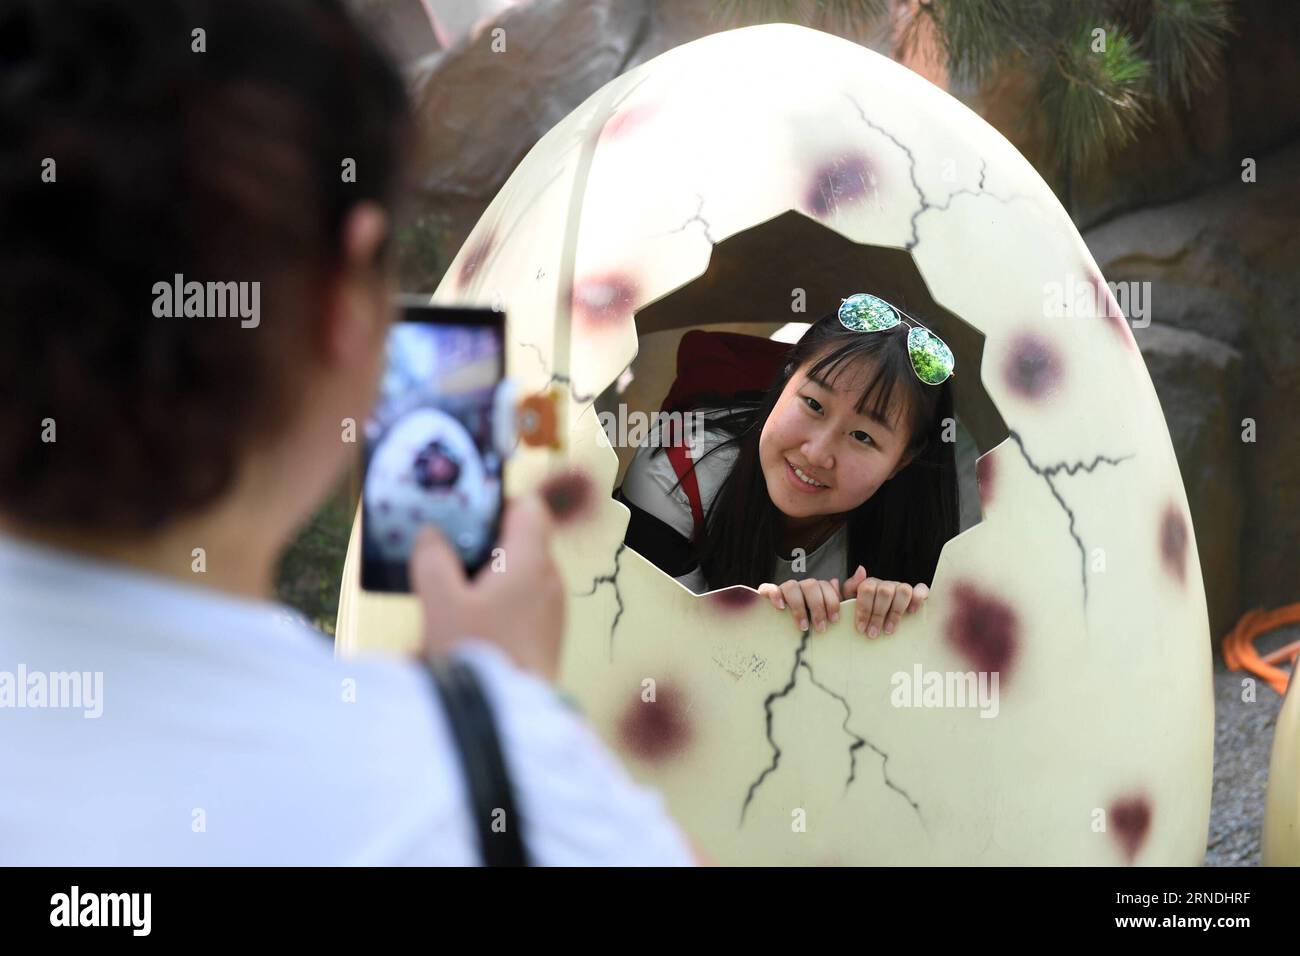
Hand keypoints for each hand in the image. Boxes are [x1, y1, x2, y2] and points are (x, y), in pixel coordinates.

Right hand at [410, 492, 564, 681]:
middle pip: (522, 538)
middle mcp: (550, 579)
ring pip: (522, 571)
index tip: (465, 513)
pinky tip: (470, 618)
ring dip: (489, 572)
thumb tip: (430, 534)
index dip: (498, 502)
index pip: (528, 507)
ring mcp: (553, 607)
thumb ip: (432, 559)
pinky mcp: (547, 633)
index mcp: (531, 561)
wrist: (507, 717)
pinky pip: (525, 599)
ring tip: (453, 588)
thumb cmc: (479, 656)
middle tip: (447, 549)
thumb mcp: (440, 603)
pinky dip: (499, 597)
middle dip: (485, 540)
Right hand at [757, 577, 843, 633]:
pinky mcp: (767, 595)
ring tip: (803, 626)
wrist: (781, 636)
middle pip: (810, 585)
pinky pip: (769, 588)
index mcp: (814, 589)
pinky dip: (775, 595)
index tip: (834, 620)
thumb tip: (847, 576)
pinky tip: (781, 608)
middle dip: (817, 607)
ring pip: (792, 586)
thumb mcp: (826, 613)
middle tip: (820, 628)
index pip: (824, 585)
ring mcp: (783, 590)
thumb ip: (837, 597)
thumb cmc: (809, 623)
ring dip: (799, 606)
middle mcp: (799, 587)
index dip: (831, 601)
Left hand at [840, 565, 928, 638]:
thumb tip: (861, 569)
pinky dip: (918, 599)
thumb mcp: (851, 603)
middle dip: (877, 615)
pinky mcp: (916, 594)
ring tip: (889, 630)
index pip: (867, 589)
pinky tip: (912, 612)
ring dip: (896, 612)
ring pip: (903, 590)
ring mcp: (901, 588)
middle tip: (873, 633)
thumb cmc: (864, 615)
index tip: (861, 628)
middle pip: (884, 592)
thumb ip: (849, 588)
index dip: (864, 609)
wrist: (874, 622)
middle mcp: (886, 585)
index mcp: (869, 584)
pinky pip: (921, 590)